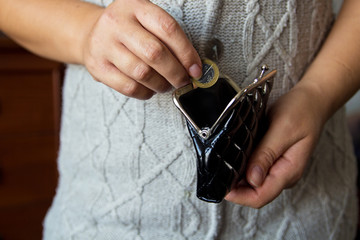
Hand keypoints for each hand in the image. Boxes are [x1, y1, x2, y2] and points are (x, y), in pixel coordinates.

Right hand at [82, 0, 201, 98]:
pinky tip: (150, 89)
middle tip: (183, 80)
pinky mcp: (97, 67)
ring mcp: (104, 45)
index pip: (168, 28)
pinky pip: (128, 87)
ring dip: (161, 84)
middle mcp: (117, 22)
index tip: (196, 69)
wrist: (91, 34)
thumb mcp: (146, 21)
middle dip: (175, 72)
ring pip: (142, 73)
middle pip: (155, 53)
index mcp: (135, 6)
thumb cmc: (127, 30)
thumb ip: (168, 39)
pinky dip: (145, 92)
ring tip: (166, 85)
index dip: (186, 52)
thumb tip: (193, 66)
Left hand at [225, 83, 325, 207]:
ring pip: (253, 184)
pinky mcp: (273, 160)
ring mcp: (278, 168)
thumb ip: (267, 154)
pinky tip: (232, 159)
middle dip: (235, 188)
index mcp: (289, 171)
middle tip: (216, 174)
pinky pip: (254, 171)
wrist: (312, 100)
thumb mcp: (282, 130)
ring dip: (237, 179)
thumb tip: (253, 179)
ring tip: (221, 166)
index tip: (221, 186)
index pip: (261, 196)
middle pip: (255, 193)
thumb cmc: (301, 111)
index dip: (239, 196)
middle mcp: (284, 174)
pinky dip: (242, 168)